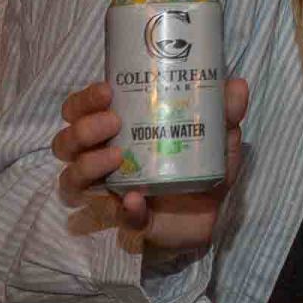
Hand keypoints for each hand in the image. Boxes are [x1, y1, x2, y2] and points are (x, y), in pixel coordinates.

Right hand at [53, 76, 251, 250]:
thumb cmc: (200, 166)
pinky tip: (134, 199)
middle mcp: (103, 160)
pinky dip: (124, 208)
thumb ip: (225, 111)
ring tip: (116, 156)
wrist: (211, 215)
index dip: (83, 100)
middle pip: (66, 143)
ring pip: (72, 180)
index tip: (106, 90)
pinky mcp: (129, 219)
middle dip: (82, 129)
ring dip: (88, 165)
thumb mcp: (217, 136)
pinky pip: (117, 216)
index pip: (79, 111)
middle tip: (112, 122)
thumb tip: (237, 83)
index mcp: (118, 132)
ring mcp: (110, 192)